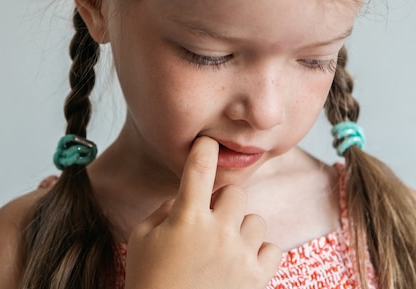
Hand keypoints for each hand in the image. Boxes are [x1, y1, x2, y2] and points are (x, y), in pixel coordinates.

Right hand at [125, 136, 281, 288]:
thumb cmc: (149, 282)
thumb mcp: (143, 239)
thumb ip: (167, 210)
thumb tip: (187, 196)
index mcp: (187, 218)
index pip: (200, 169)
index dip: (205, 149)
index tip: (208, 142)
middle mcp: (218, 230)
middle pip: (235, 192)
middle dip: (223, 203)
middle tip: (208, 224)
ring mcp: (240, 253)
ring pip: (256, 220)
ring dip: (241, 230)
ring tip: (224, 250)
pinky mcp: (257, 277)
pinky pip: (272, 248)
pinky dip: (259, 254)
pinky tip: (241, 264)